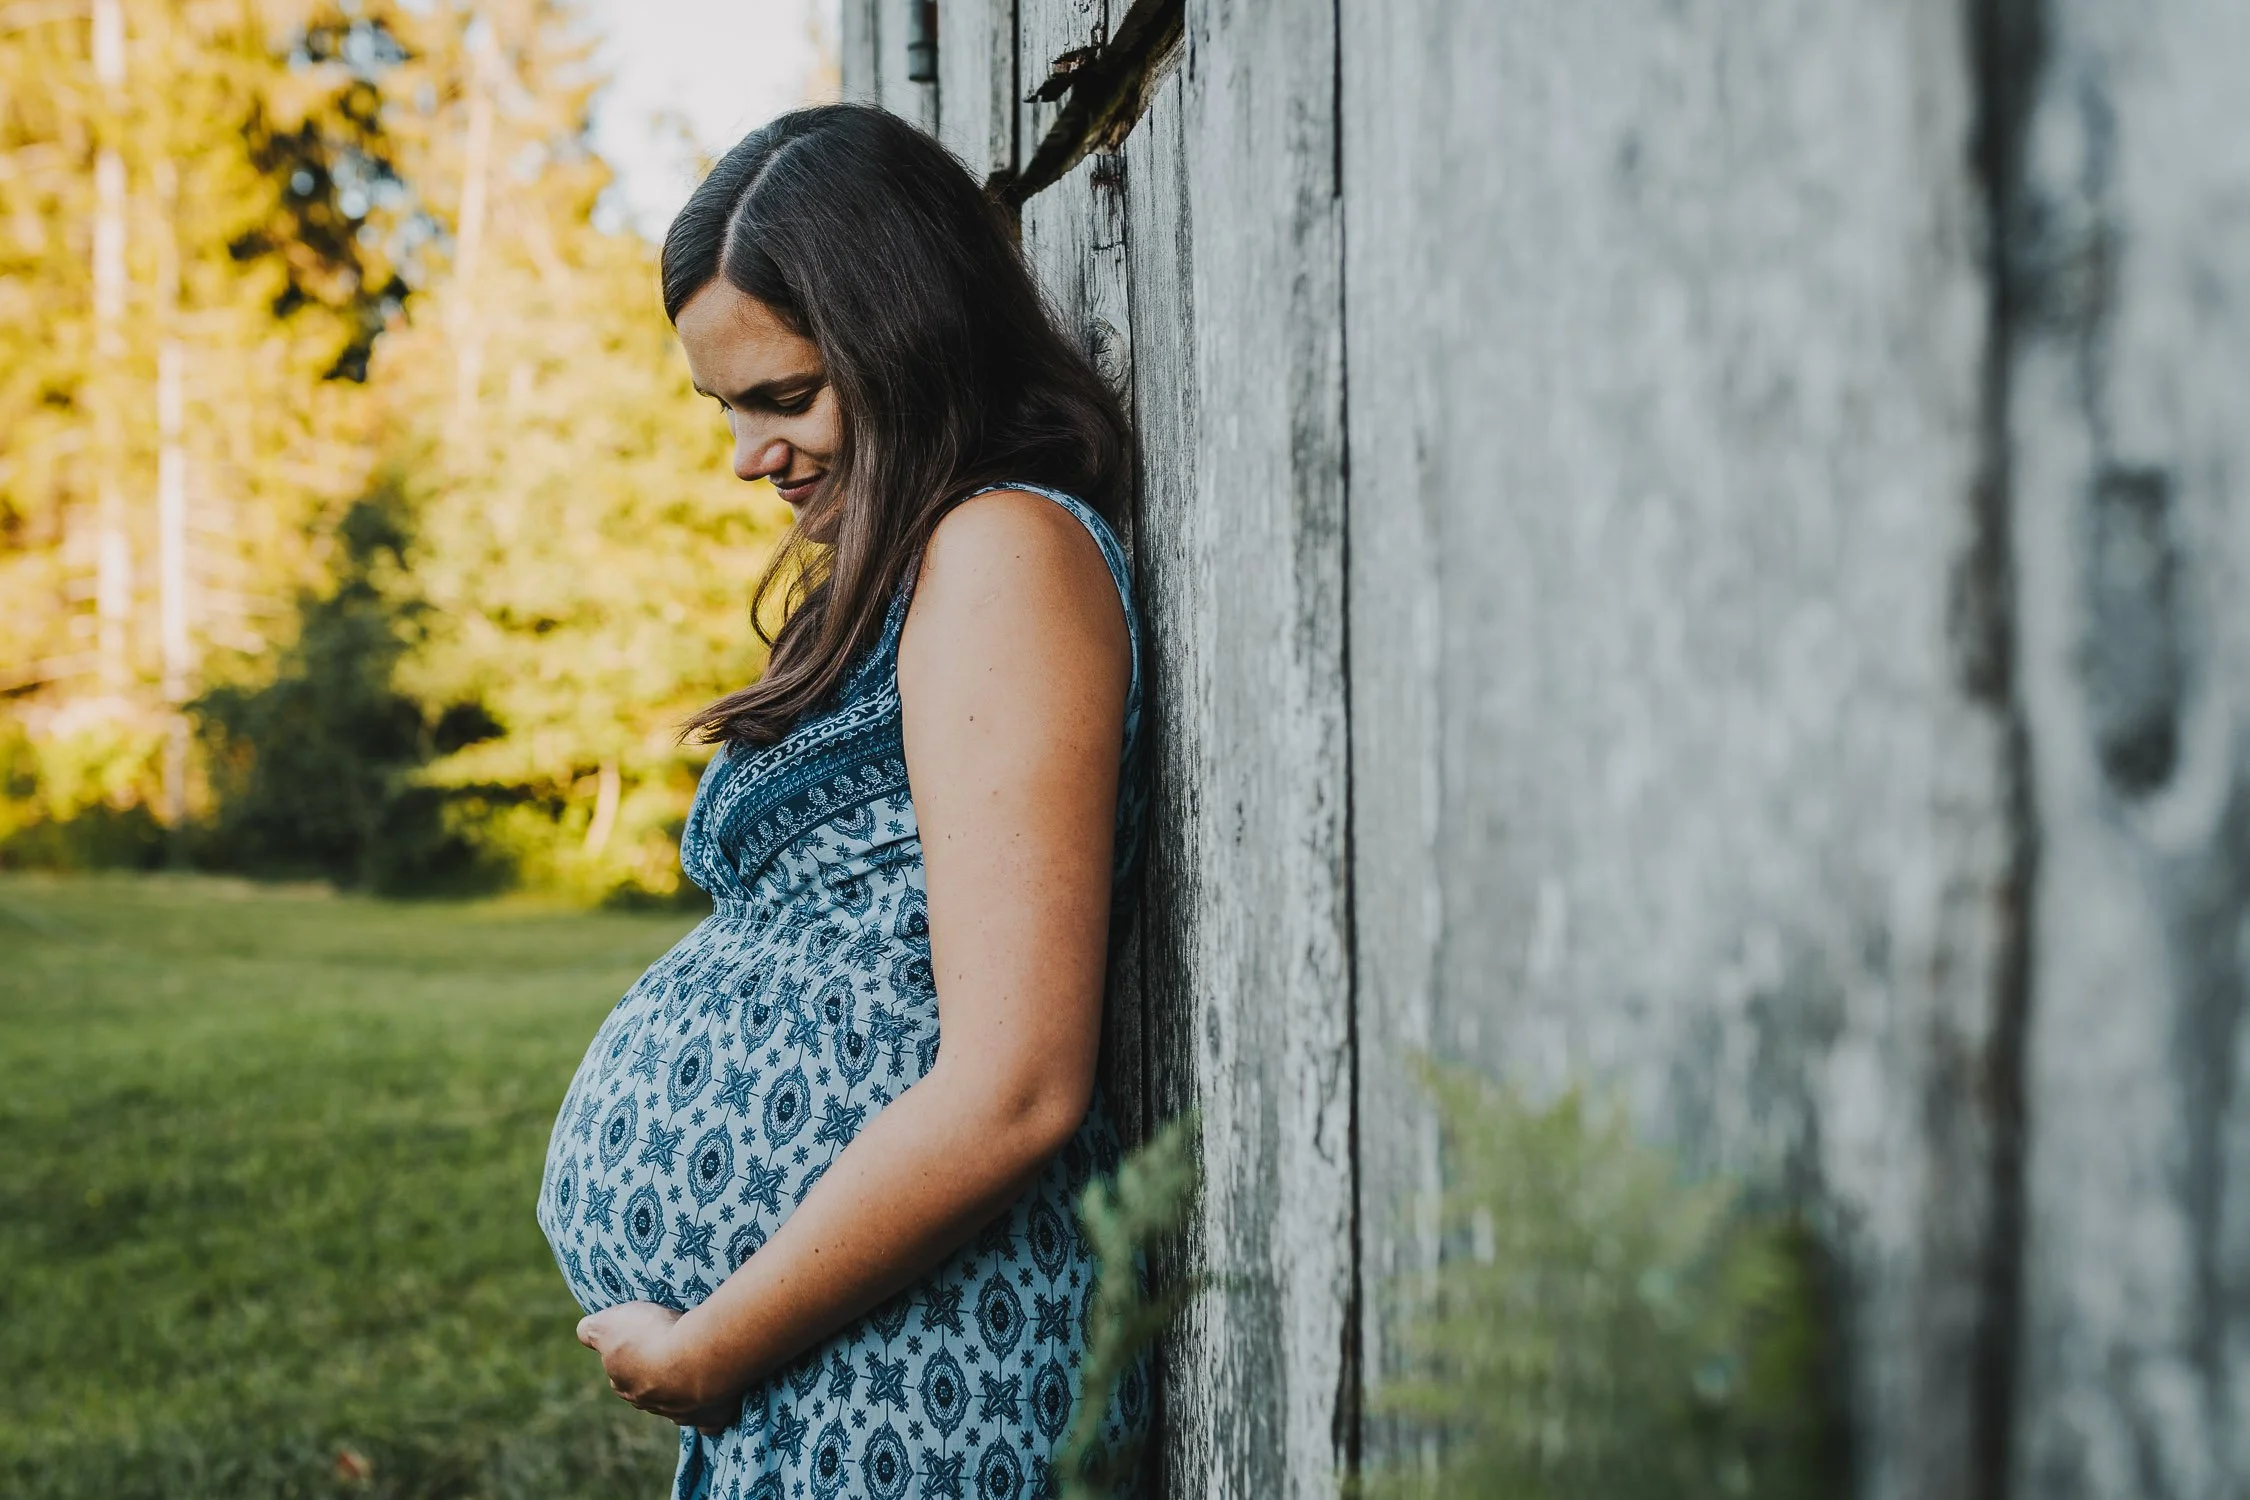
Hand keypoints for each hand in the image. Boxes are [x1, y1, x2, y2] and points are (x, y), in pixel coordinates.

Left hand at [577, 1301, 729, 1427]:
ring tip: (695, 1364)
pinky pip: (707, 1422)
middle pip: (647, 1390)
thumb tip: (584, 1332)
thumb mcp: (610, 1323)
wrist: (696, 1356)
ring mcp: (679, 1413)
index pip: (621, 1373)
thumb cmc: (653, 1336)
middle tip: (671, 1348)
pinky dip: (709, 1415)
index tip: (645, 1336)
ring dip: (682, 1389)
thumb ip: (591, 1330)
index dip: (631, 1354)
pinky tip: (713, 1406)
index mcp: (624, 1384)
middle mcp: (648, 1403)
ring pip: (676, 1404)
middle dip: (655, 1375)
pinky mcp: (709, 1417)